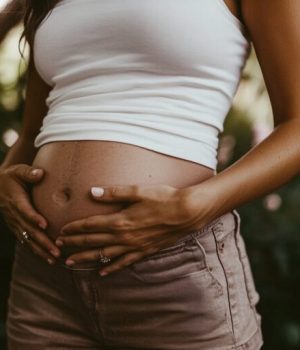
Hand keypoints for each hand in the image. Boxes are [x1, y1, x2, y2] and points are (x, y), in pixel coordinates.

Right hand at [0, 164, 60, 263]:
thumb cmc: (11, 178)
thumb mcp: (17, 171)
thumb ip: (29, 173)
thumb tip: (40, 173)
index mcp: (16, 200)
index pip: (25, 210)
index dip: (34, 217)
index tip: (45, 225)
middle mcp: (15, 215)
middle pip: (29, 230)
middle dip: (43, 242)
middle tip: (56, 251)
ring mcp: (15, 224)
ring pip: (28, 239)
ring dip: (41, 250)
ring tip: (54, 259)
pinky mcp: (17, 228)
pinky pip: (26, 242)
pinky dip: (37, 251)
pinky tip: (48, 258)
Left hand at [57, 184, 206, 275]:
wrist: (187, 212)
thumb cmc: (163, 198)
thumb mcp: (138, 191)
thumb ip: (113, 193)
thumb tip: (91, 192)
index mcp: (120, 220)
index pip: (91, 225)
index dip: (74, 228)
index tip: (61, 230)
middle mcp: (124, 236)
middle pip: (93, 241)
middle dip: (74, 243)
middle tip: (58, 246)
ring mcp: (134, 246)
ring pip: (104, 254)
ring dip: (86, 257)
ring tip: (71, 262)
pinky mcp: (144, 251)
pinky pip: (124, 262)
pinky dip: (111, 268)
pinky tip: (102, 273)